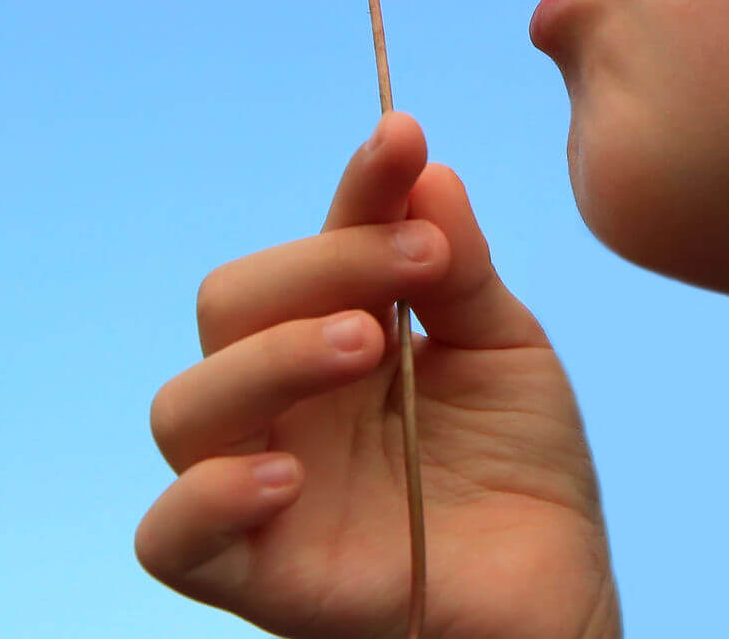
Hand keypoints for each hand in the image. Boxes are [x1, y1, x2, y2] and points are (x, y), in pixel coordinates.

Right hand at [138, 112, 623, 638]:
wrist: (558, 590)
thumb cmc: (523, 469)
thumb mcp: (506, 349)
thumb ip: (459, 269)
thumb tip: (425, 167)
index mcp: (336, 332)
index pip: (318, 242)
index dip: (356, 188)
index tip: (404, 138)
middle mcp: (283, 401)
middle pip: (231, 304)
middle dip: (319, 266)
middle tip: (416, 267)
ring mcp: (261, 484)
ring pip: (185, 407)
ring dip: (270, 358)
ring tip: (367, 345)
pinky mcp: (254, 574)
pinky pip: (170, 537)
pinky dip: (211, 495)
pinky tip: (289, 472)